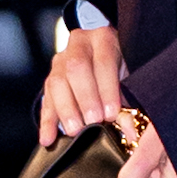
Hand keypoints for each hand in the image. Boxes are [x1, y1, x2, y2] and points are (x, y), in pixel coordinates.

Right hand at [39, 21, 126, 144]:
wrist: (104, 55)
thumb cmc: (122, 68)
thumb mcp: (129, 77)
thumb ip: (128, 101)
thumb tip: (131, 131)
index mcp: (103, 39)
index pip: (103, 61)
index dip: (106, 89)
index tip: (111, 113)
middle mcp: (79, 46)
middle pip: (76, 69)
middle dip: (85, 98)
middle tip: (93, 121)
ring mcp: (61, 61)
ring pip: (57, 82)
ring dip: (66, 110)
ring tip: (75, 130)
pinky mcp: (50, 79)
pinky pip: (46, 100)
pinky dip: (47, 122)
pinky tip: (48, 138)